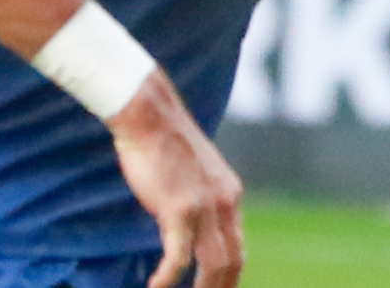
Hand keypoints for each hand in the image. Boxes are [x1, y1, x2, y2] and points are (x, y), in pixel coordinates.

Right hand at [110, 76, 244, 287]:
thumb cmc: (164, 144)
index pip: (238, 248)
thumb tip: (192, 225)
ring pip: (212, 266)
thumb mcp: (195, 175)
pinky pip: (179, 258)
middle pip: (232, 262)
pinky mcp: (180, 209)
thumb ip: (200, 200)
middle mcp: (225, 203)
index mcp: (231, 195)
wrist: (150, 117)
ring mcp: (205, 207)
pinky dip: (168, 279)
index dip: (229, 277)